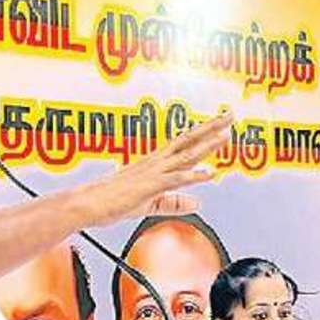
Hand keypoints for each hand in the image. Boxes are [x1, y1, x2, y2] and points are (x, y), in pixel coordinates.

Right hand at [75, 110, 235, 226]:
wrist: (89, 203)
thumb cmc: (113, 201)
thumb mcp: (150, 203)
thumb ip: (174, 202)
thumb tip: (197, 203)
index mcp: (156, 163)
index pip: (185, 143)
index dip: (204, 133)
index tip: (221, 125)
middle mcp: (157, 162)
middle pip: (189, 140)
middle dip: (211, 128)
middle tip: (230, 116)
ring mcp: (154, 172)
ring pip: (186, 154)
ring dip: (207, 145)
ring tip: (226, 135)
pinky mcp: (150, 186)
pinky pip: (176, 179)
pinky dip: (194, 176)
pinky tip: (209, 174)